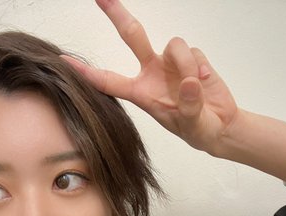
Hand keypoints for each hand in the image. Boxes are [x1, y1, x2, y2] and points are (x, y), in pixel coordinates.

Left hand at [64, 0, 237, 152]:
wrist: (220, 126)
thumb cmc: (198, 129)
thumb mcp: (192, 126)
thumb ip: (188, 106)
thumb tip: (188, 82)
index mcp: (142, 93)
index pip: (109, 81)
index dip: (87, 72)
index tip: (65, 62)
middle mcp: (152, 73)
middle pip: (132, 36)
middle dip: (117, 15)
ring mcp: (171, 63)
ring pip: (174, 45)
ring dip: (187, 64)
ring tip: (196, 86)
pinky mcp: (191, 57)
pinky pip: (194, 50)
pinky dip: (201, 66)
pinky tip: (205, 81)